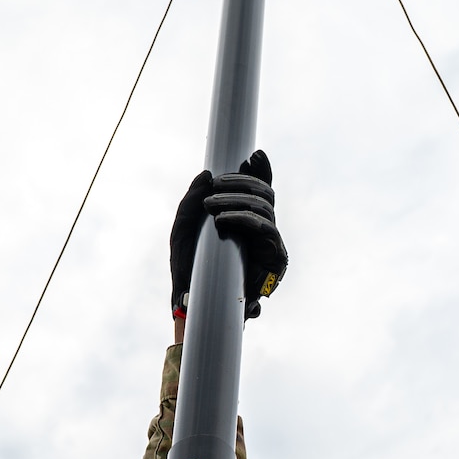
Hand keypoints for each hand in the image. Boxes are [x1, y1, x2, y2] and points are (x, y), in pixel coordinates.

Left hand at [168, 150, 288, 320]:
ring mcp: (270, 244)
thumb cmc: (189, 267)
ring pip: (265, 207)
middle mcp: (263, 230)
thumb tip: (206, 174)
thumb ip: (191, 201)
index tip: (253, 155)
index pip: (261, 191)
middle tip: (215, 184)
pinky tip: (222, 219)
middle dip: (241, 182)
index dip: (261, 172)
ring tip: (211, 205)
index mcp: (246, 221)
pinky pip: (264, 229)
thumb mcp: (183, 229)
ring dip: (237, 199)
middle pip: (266, 194)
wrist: (193, 302)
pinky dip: (243, 219)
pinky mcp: (274, 260)